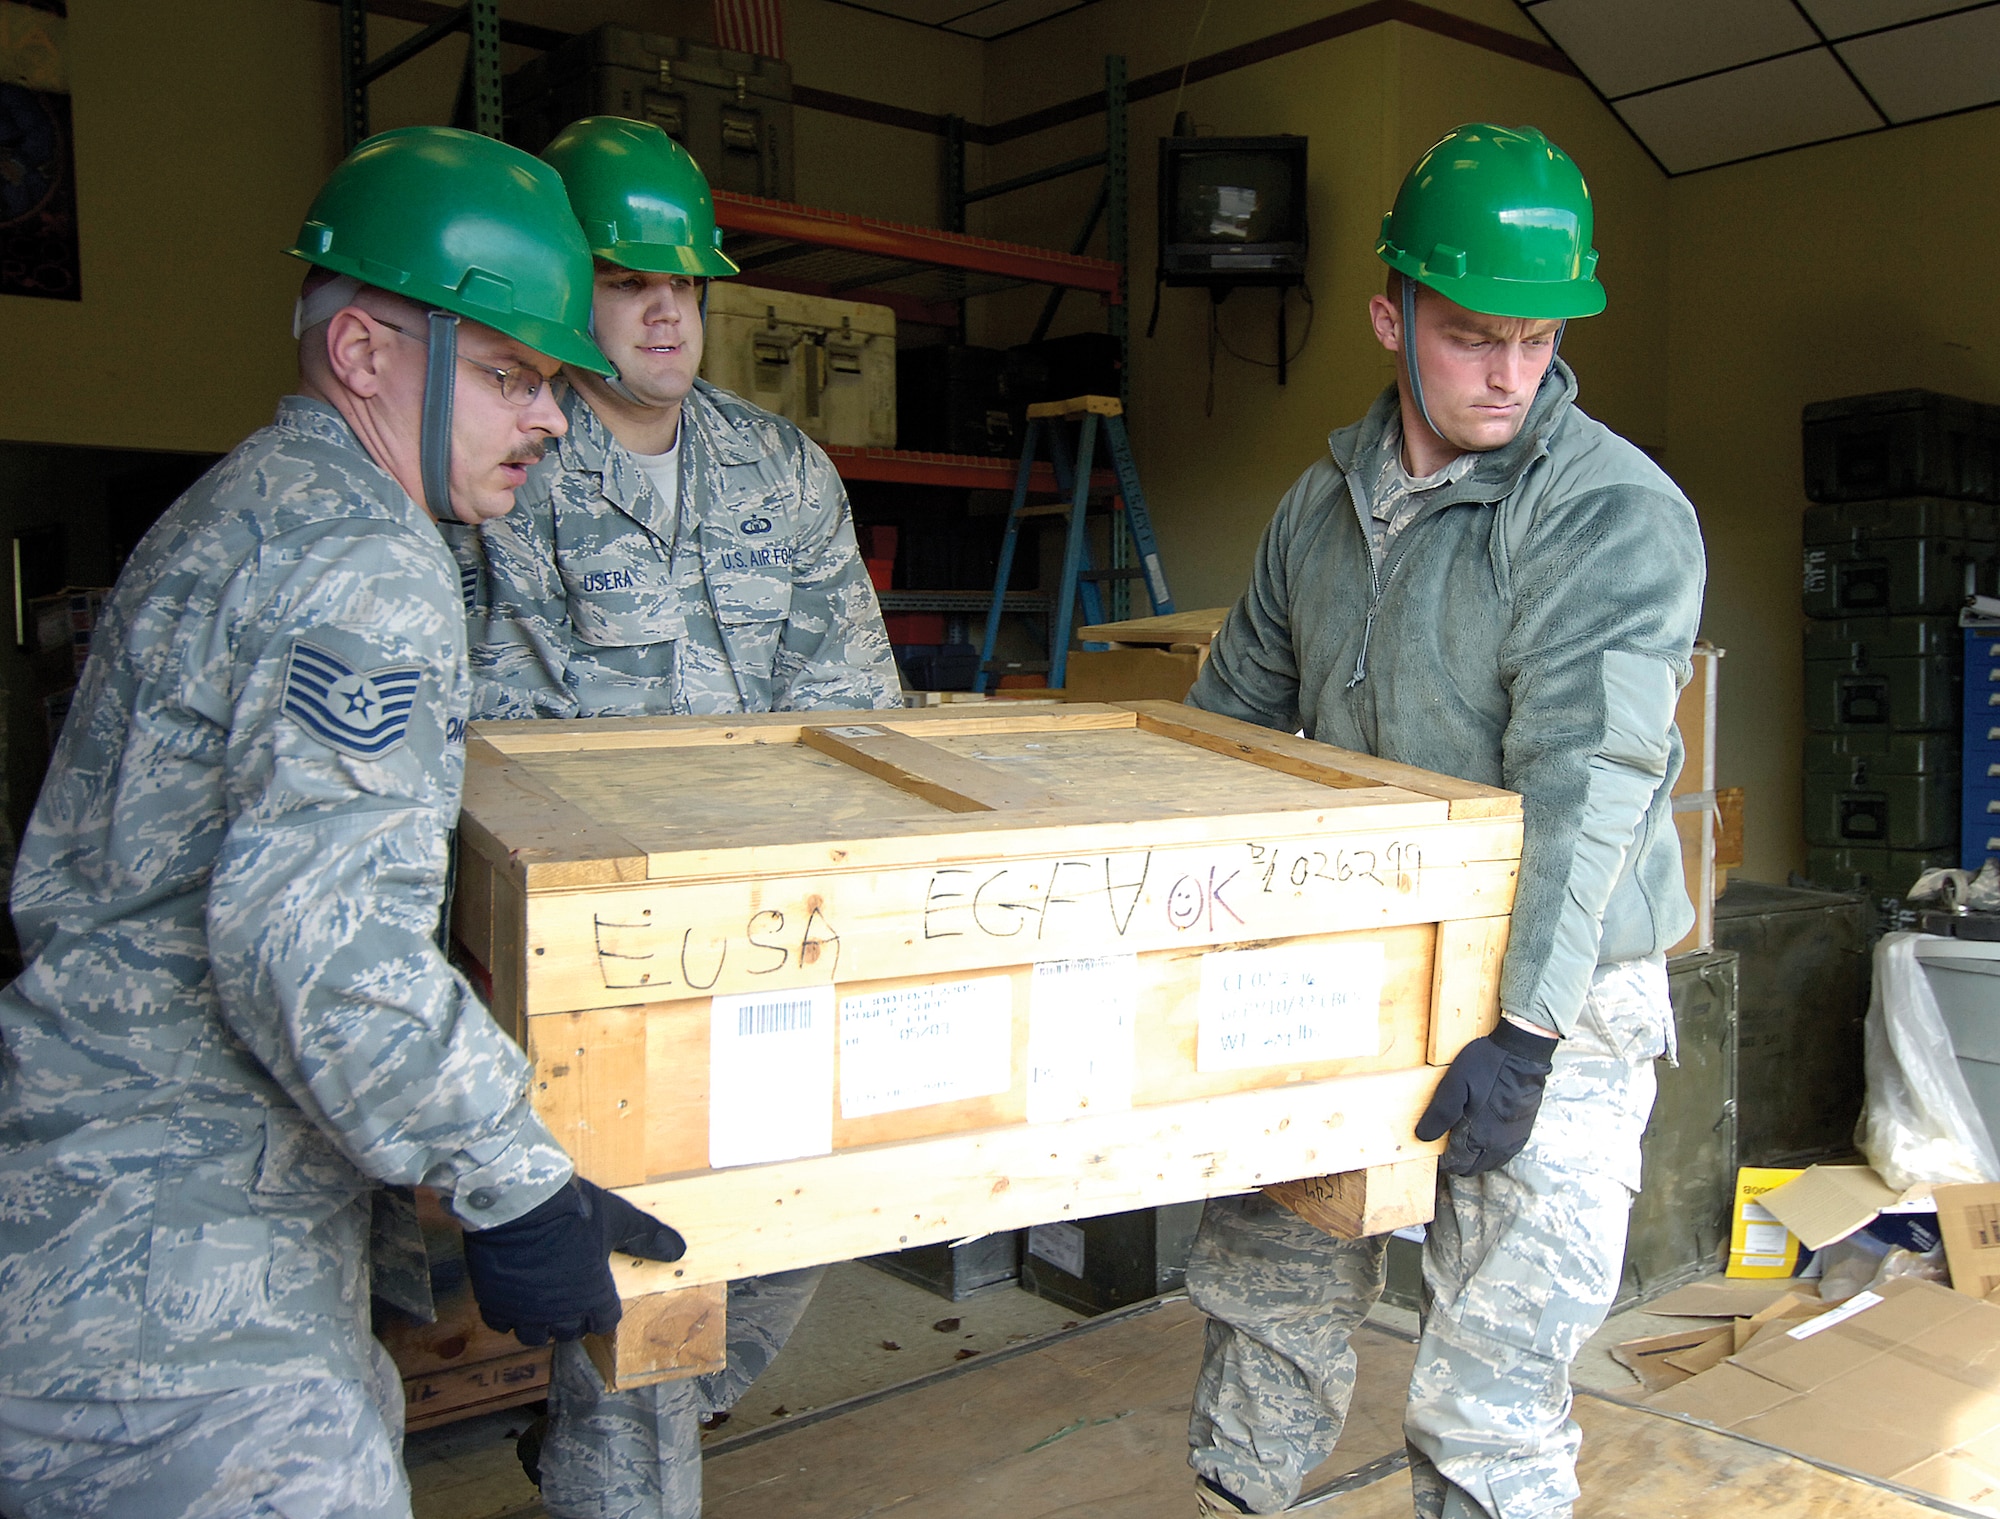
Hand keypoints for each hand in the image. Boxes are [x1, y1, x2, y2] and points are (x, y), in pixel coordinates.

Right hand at [462, 1176, 685, 1345]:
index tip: (599, 1298)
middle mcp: (559, 1311)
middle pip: (569, 1333)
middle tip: (570, 1300)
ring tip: (541, 1305)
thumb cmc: (574, 1211)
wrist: (520, 1202)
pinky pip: (501, 1323)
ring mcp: (525, 1310)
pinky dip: (507, 1315)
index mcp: (592, 1295)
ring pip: (534, 1336)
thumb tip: (679, 1252)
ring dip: (540, 1324)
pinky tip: (512, 1297)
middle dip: (572, 1320)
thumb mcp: (619, 1219)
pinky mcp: (494, 1301)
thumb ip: (647, 1238)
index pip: (604, 1322)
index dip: (603, 1310)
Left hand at [1415, 1019, 1558, 1176]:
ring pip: (1488, 1163)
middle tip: (1446, 1143)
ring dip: (1474, 1157)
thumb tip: (1423, 1137)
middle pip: (1471, 1167)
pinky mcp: (1523, 1131)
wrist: (1523, 1052)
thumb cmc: (1487, 1065)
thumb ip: (1440, 1113)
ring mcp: (1513, 1139)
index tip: (1434, 1149)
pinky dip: (1491, 1152)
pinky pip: (1504, 1153)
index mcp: (1479, 1135)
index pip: (1456, 1162)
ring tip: (1462, 1140)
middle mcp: (1498, 1144)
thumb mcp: (1455, 1084)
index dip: (1443, 1160)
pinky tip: (1484, 1136)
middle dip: (1457, 1160)